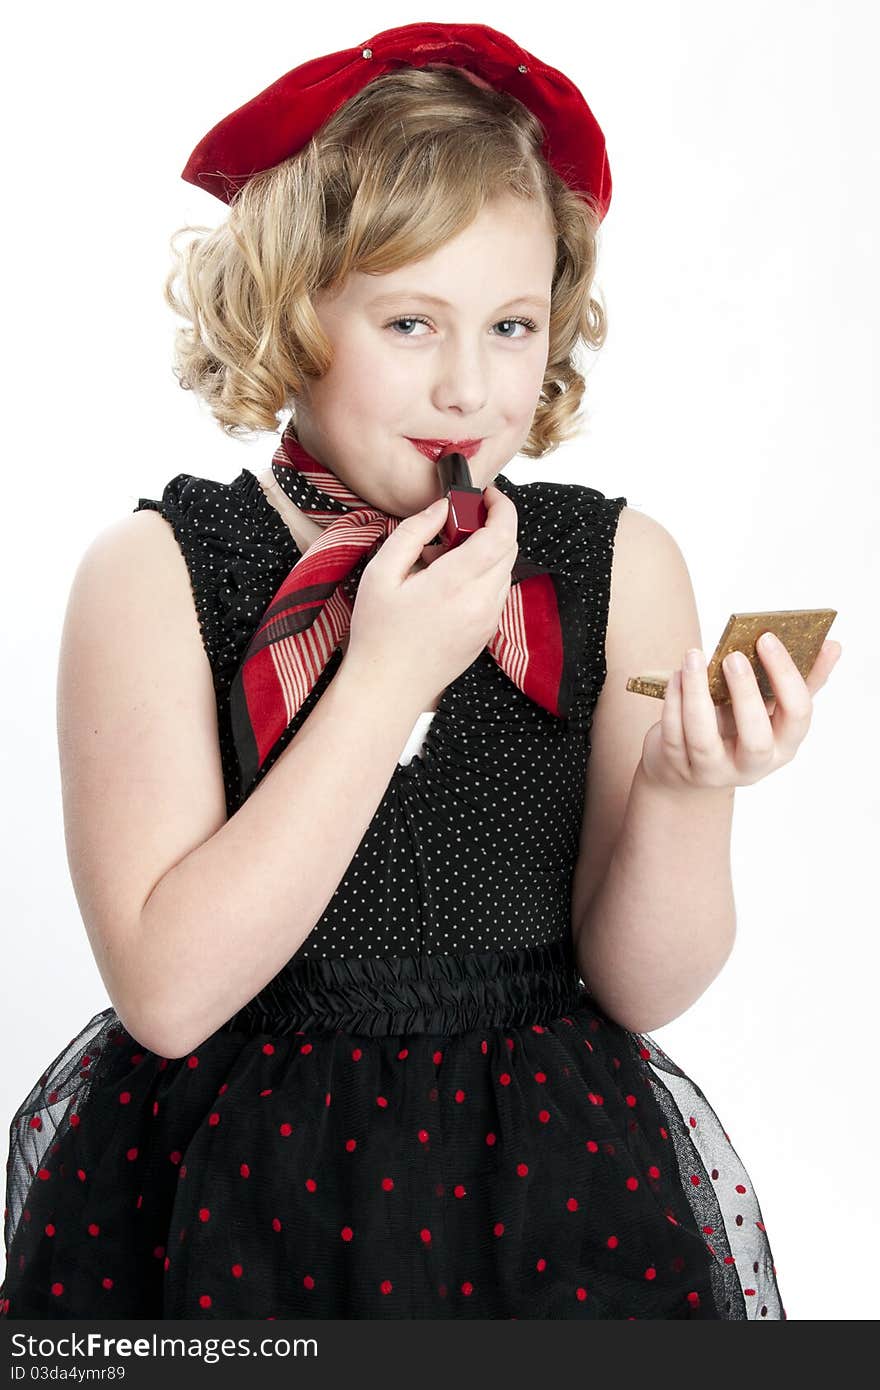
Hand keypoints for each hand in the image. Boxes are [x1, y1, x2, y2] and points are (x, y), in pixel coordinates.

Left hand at [638, 635, 842, 792]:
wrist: (691, 767)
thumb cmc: (738, 727)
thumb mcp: (771, 710)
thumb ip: (802, 680)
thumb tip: (833, 645)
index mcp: (784, 746)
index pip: (798, 714)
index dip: (785, 675)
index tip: (766, 638)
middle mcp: (753, 766)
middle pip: (755, 738)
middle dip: (745, 694)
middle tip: (733, 656)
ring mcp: (713, 770)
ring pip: (704, 738)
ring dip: (697, 693)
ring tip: (694, 657)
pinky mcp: (679, 766)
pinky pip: (673, 734)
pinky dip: (673, 701)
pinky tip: (677, 675)